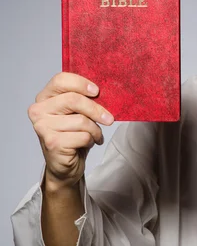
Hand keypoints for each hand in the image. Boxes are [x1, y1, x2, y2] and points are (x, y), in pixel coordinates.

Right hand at [28, 72, 113, 188]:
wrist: (64, 165)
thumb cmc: (72, 134)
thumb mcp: (76, 113)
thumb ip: (82, 99)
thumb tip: (102, 91)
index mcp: (44, 97)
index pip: (60, 80)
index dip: (81, 83)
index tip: (97, 91)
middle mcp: (38, 110)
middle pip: (73, 100)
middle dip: (96, 109)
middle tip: (109, 119)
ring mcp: (43, 127)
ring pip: (81, 120)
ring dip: (95, 129)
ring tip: (96, 135)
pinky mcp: (52, 143)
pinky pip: (83, 136)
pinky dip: (92, 140)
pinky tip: (89, 143)